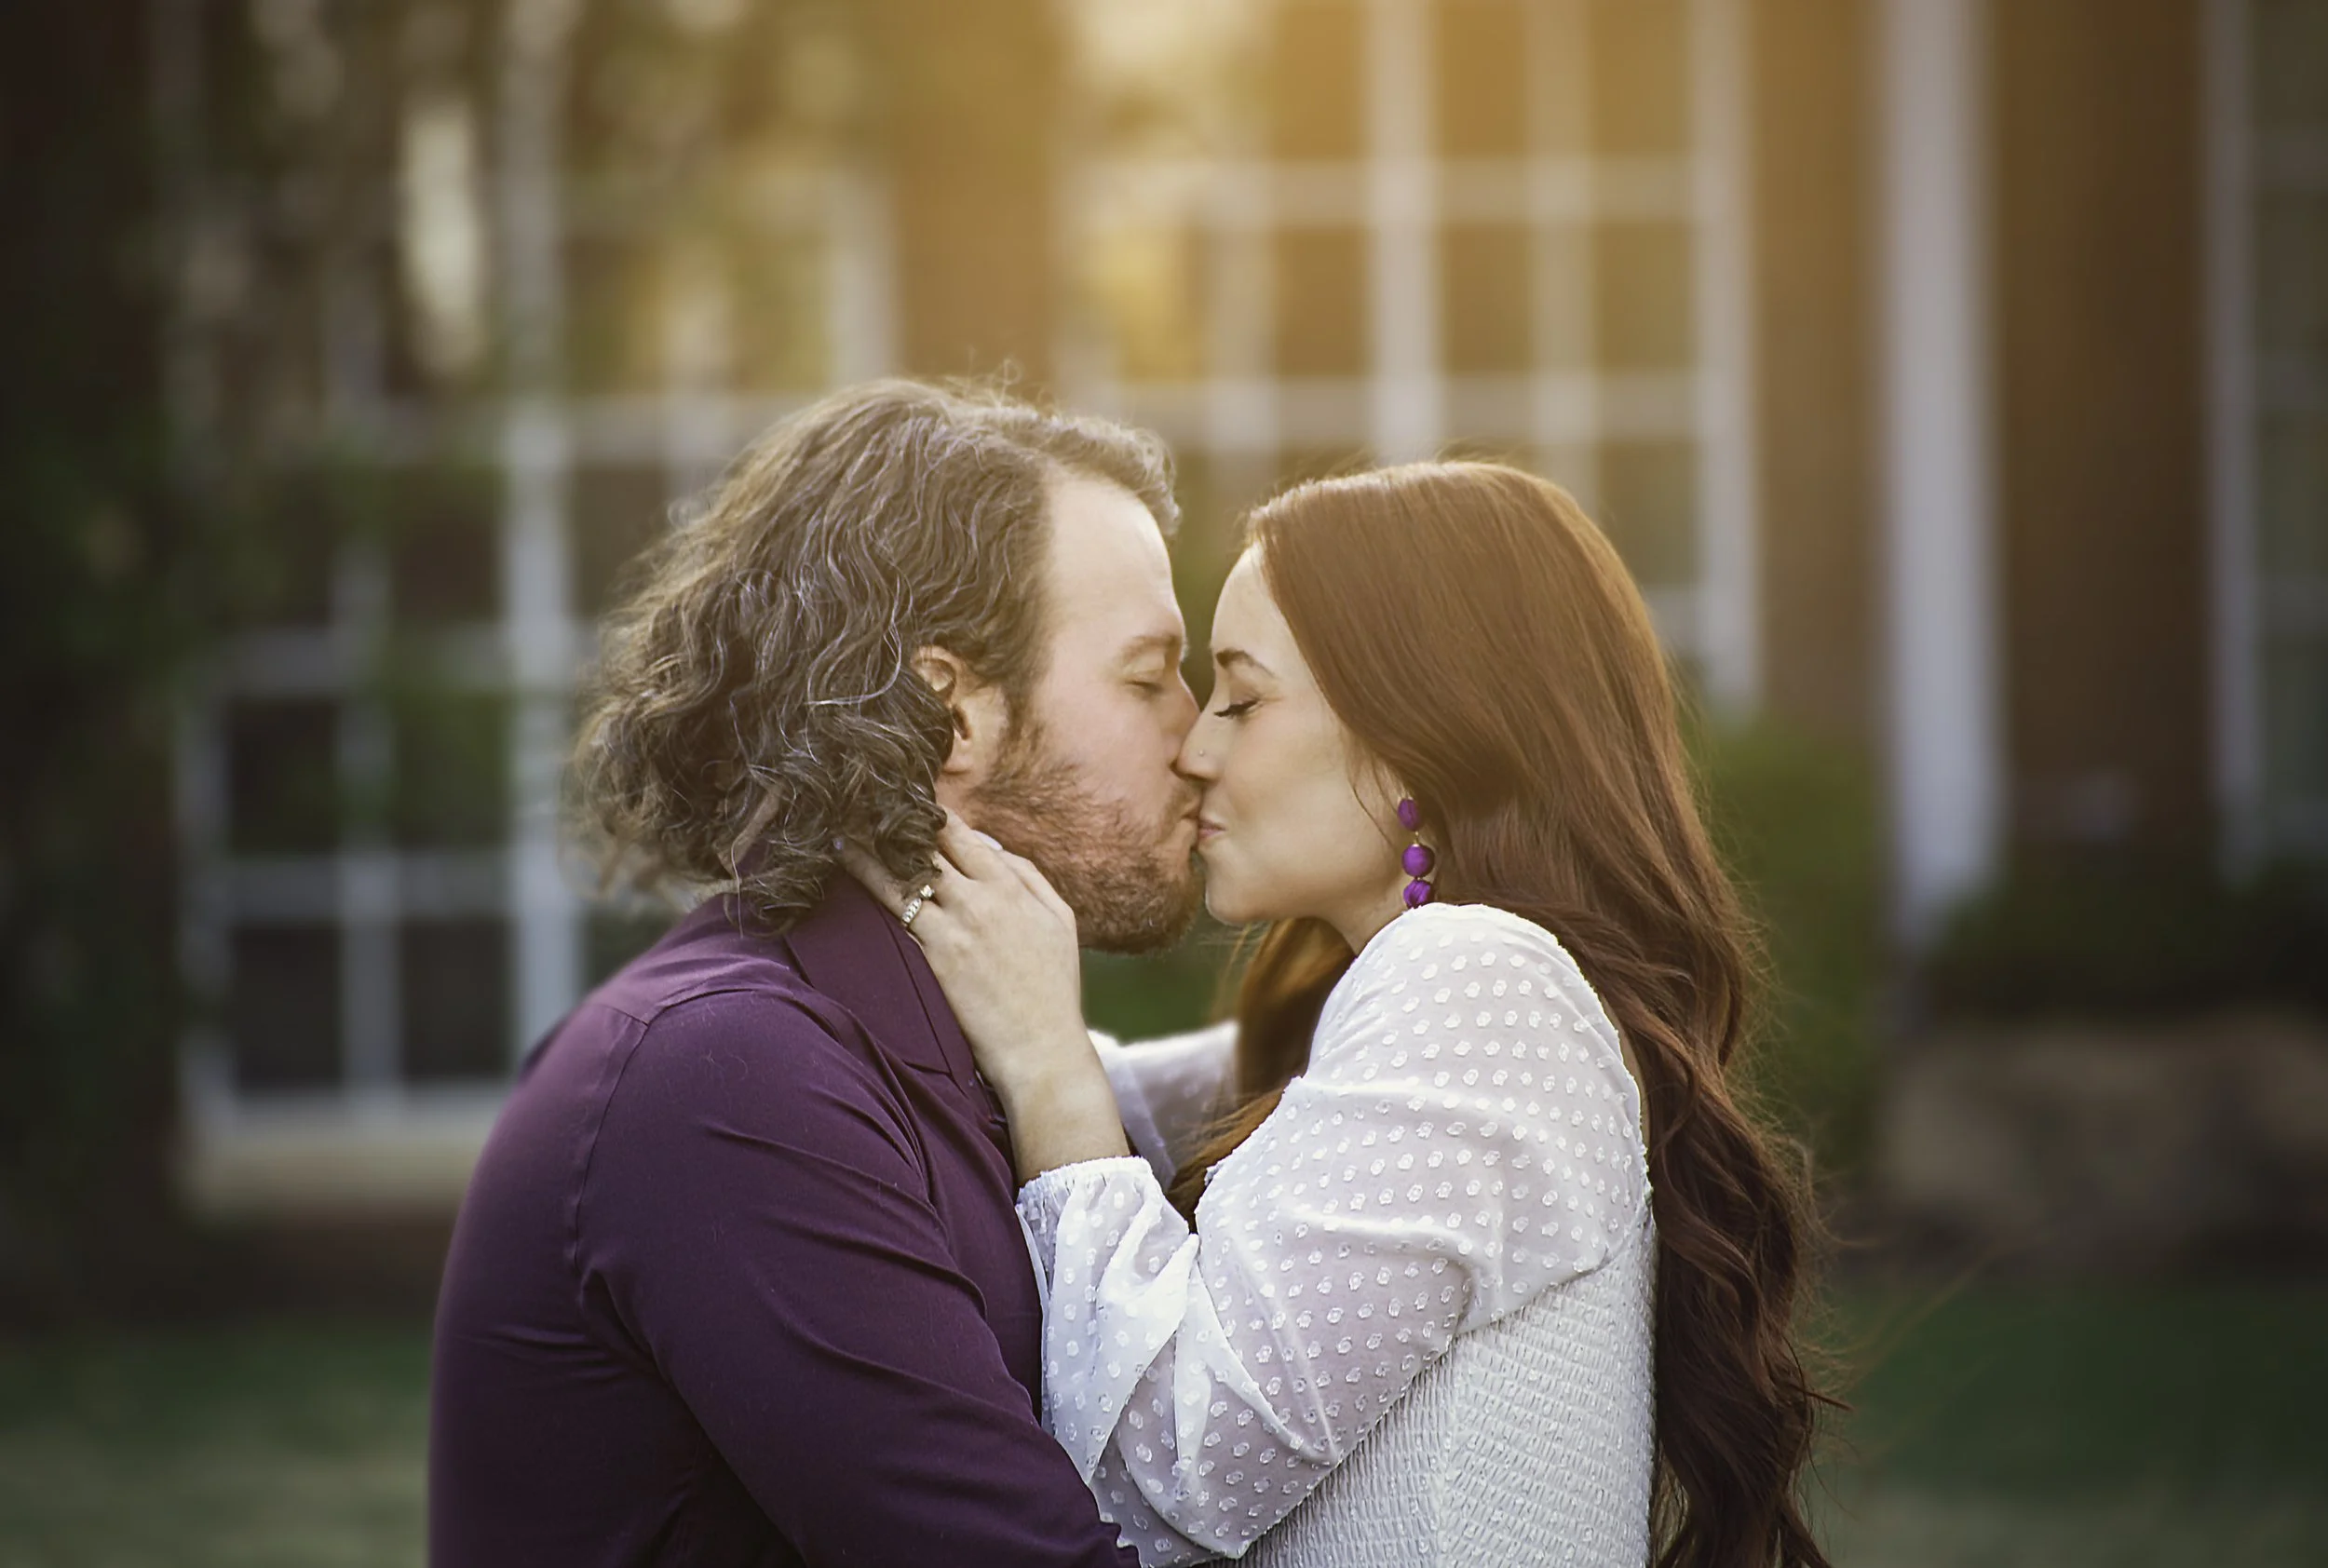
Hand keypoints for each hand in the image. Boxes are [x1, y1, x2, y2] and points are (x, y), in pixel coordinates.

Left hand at [841, 813, 1128, 1179]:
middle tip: (865, 806)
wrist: (1042, 1047)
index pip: (964, 836)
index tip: (908, 803)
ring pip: (906, 873)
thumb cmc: (1053, 988)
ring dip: (872, 849)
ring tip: (845, 833)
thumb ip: (1029, 878)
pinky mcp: (937, 955)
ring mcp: (958, 925)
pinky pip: (897, 911)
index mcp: (1013, 886)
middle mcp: (983, 898)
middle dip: (899, 823)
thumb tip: (992, 849)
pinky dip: (871, 883)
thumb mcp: (1060, 921)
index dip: (933, 817)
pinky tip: (848, 869)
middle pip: (931, 846)